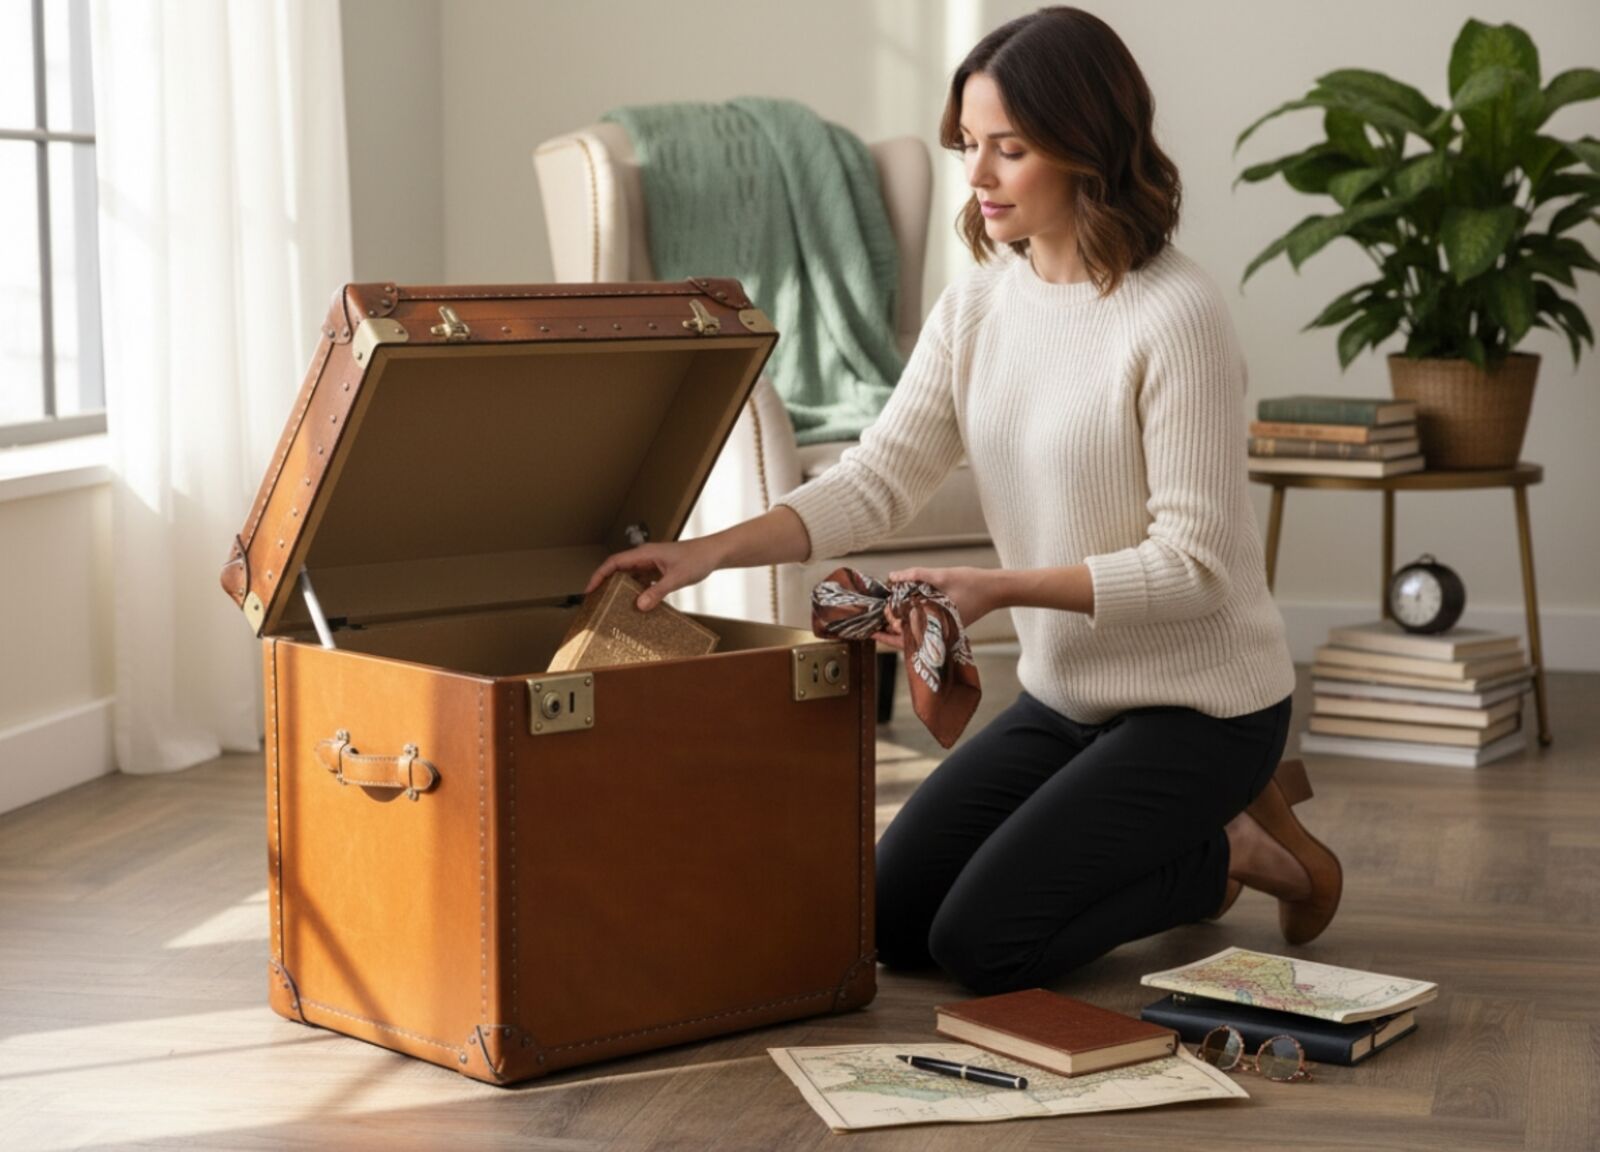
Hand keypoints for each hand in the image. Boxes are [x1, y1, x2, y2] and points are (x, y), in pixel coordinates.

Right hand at [585, 539, 719, 610]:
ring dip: (622, 591)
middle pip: (618, 570)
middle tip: (597, 603)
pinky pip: (642, 582)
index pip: (613, 563)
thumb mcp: (677, 577)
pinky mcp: (659, 571)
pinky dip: (637, 593)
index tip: (589, 590)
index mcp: (644, 554)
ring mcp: (652, 564)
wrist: (714, 554)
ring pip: (630, 577)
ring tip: (613, 607)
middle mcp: (645, 557)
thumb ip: (657, 591)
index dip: (599, 575)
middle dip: (606, 585)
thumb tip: (639, 606)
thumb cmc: (697, 558)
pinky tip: (637, 606)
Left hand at [887, 566, 1002, 631]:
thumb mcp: (942, 576)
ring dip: (901, 631)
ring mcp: (944, 630)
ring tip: (884, 625)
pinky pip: (926, 630)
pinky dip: (913, 625)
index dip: (889, 630)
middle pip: (909, 641)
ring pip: (917, 637)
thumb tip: (892, 576)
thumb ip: (916, 575)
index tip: (879, 620)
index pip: (907, 636)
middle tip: (873, 630)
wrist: (996, 590)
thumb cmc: (972, 584)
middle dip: (890, 637)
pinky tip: (904, 616)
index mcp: (937, 625)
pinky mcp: (946, 625)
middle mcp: (940, 632)